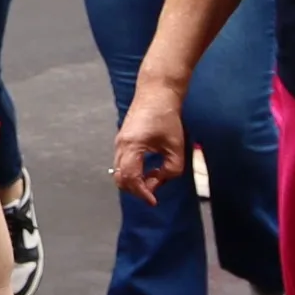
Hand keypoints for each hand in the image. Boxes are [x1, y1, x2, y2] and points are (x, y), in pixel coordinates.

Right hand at [110, 80, 188, 205]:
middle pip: (120, 178)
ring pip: (119, 171)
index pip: (130, 178)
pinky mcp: (122, 140)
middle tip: (153, 194)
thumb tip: (158, 183)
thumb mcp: (175, 147)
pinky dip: (132, 172)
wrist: (156, 93)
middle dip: (135, 190)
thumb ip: (170, 170)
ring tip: (154, 180)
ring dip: (134, 181)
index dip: (142, 193)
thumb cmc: (166, 117)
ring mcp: (119, 142)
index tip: (154, 201)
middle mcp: (120, 145)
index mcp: (132, 146)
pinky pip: (122, 163)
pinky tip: (149, 171)